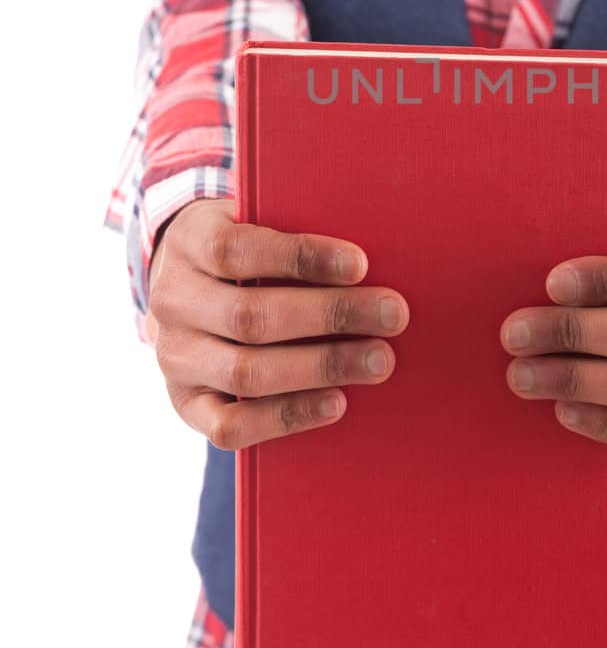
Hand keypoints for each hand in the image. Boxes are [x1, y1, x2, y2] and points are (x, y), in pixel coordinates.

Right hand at [145, 197, 408, 449]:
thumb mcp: (258, 221)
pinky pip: (230, 426)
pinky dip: (287, 417)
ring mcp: (174, 358)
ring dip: (322, 368)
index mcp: (189, 243)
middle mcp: (172, 302)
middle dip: (331, 315)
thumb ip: (296, 231)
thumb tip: (368, 260)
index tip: (361, 264)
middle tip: (393, 315)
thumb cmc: (249, 250)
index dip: (301, 258)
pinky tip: (337, 403)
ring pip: (246, 372)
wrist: (190, 288)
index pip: (238, 250)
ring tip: (379, 360)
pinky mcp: (185, 405)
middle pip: (250, 316)